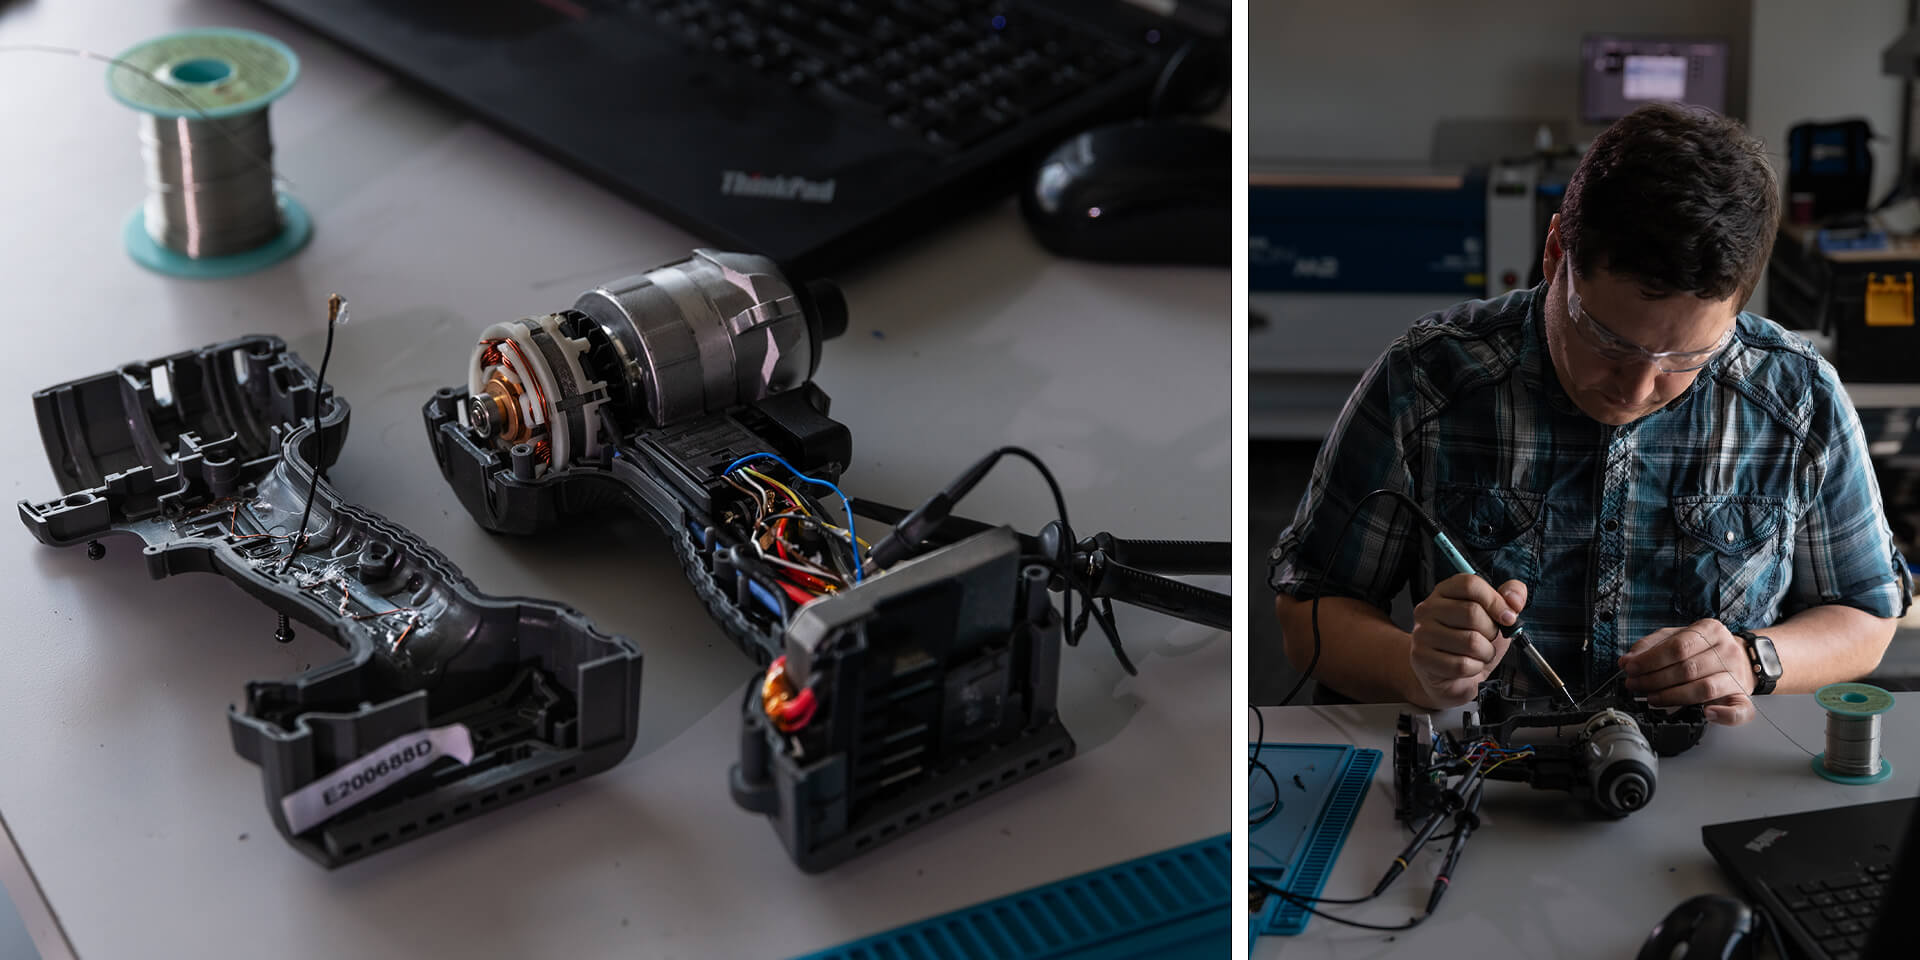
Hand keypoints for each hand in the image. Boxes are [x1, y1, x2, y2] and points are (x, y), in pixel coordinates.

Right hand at [1408, 574, 1526, 708]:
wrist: (1450, 676)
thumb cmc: (1472, 641)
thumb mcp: (1495, 616)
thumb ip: (1510, 598)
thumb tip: (1514, 601)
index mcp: (1445, 591)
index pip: (1471, 585)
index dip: (1496, 601)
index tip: (1508, 617)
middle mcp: (1428, 609)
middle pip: (1472, 612)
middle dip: (1491, 631)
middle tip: (1488, 639)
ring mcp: (1422, 633)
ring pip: (1470, 642)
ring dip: (1485, 653)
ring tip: (1479, 654)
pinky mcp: (1422, 657)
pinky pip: (1461, 664)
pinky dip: (1474, 668)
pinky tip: (1468, 666)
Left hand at [1620, 619, 1755, 725]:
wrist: (1742, 658)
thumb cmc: (1703, 648)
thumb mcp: (1676, 637)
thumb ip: (1650, 646)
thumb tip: (1627, 660)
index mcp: (1711, 630)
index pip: (1678, 646)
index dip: (1650, 660)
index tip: (1631, 668)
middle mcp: (1728, 651)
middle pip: (1688, 669)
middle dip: (1654, 680)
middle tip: (1635, 685)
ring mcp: (1738, 675)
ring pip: (1704, 689)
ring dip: (1673, 697)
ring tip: (1652, 698)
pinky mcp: (1744, 698)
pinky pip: (1739, 711)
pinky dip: (1722, 715)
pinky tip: (1705, 714)